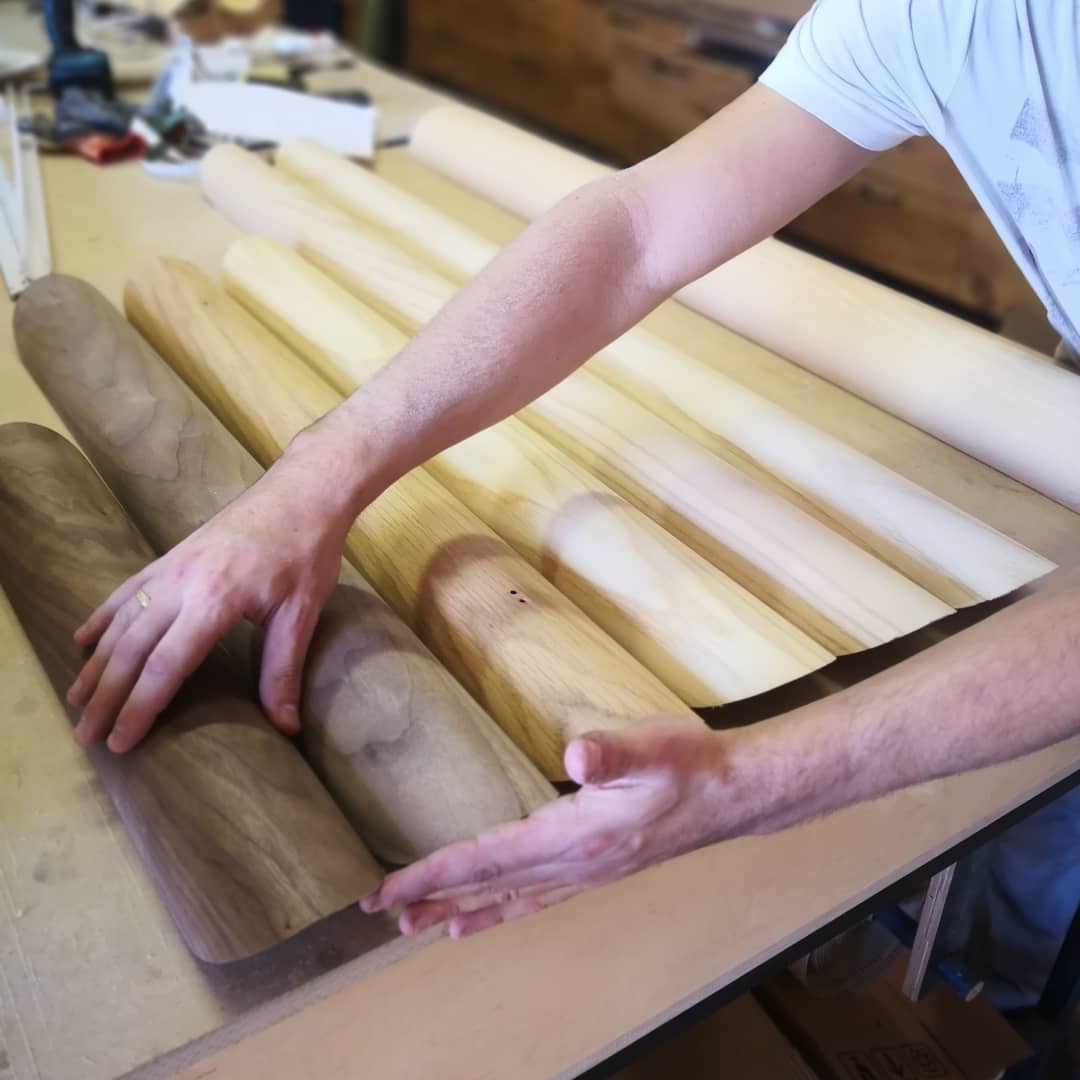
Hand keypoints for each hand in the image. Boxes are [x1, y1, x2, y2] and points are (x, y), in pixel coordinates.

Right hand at [67, 446, 354, 752]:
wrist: (302, 492)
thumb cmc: (307, 551)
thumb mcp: (301, 613)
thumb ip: (283, 671)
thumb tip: (286, 728)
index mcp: (214, 600)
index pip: (165, 666)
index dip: (139, 708)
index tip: (120, 743)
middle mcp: (181, 583)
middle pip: (131, 649)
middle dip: (105, 697)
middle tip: (86, 737)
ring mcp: (171, 567)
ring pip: (121, 621)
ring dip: (95, 663)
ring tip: (76, 700)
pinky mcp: (171, 556)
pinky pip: (126, 591)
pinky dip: (103, 617)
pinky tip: (84, 639)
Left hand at [361, 717, 751, 937]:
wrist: (737, 792)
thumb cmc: (692, 764)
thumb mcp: (653, 747)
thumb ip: (612, 752)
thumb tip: (577, 756)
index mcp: (576, 836)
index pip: (489, 859)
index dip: (435, 872)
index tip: (388, 890)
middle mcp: (576, 864)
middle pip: (490, 885)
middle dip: (435, 896)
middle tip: (382, 914)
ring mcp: (589, 872)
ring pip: (511, 897)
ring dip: (464, 908)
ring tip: (422, 924)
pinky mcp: (600, 868)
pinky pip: (539, 898)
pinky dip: (505, 909)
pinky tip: (488, 916)